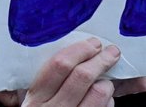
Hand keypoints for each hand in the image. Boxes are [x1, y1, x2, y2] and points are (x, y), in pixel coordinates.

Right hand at [0, 38, 145, 106]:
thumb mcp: (36, 102)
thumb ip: (48, 84)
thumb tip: (76, 56)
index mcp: (35, 98)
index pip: (58, 65)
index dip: (80, 50)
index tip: (92, 44)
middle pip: (82, 76)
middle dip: (101, 60)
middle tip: (111, 53)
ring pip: (99, 93)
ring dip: (107, 83)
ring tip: (105, 82)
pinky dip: (109, 102)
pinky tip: (105, 101)